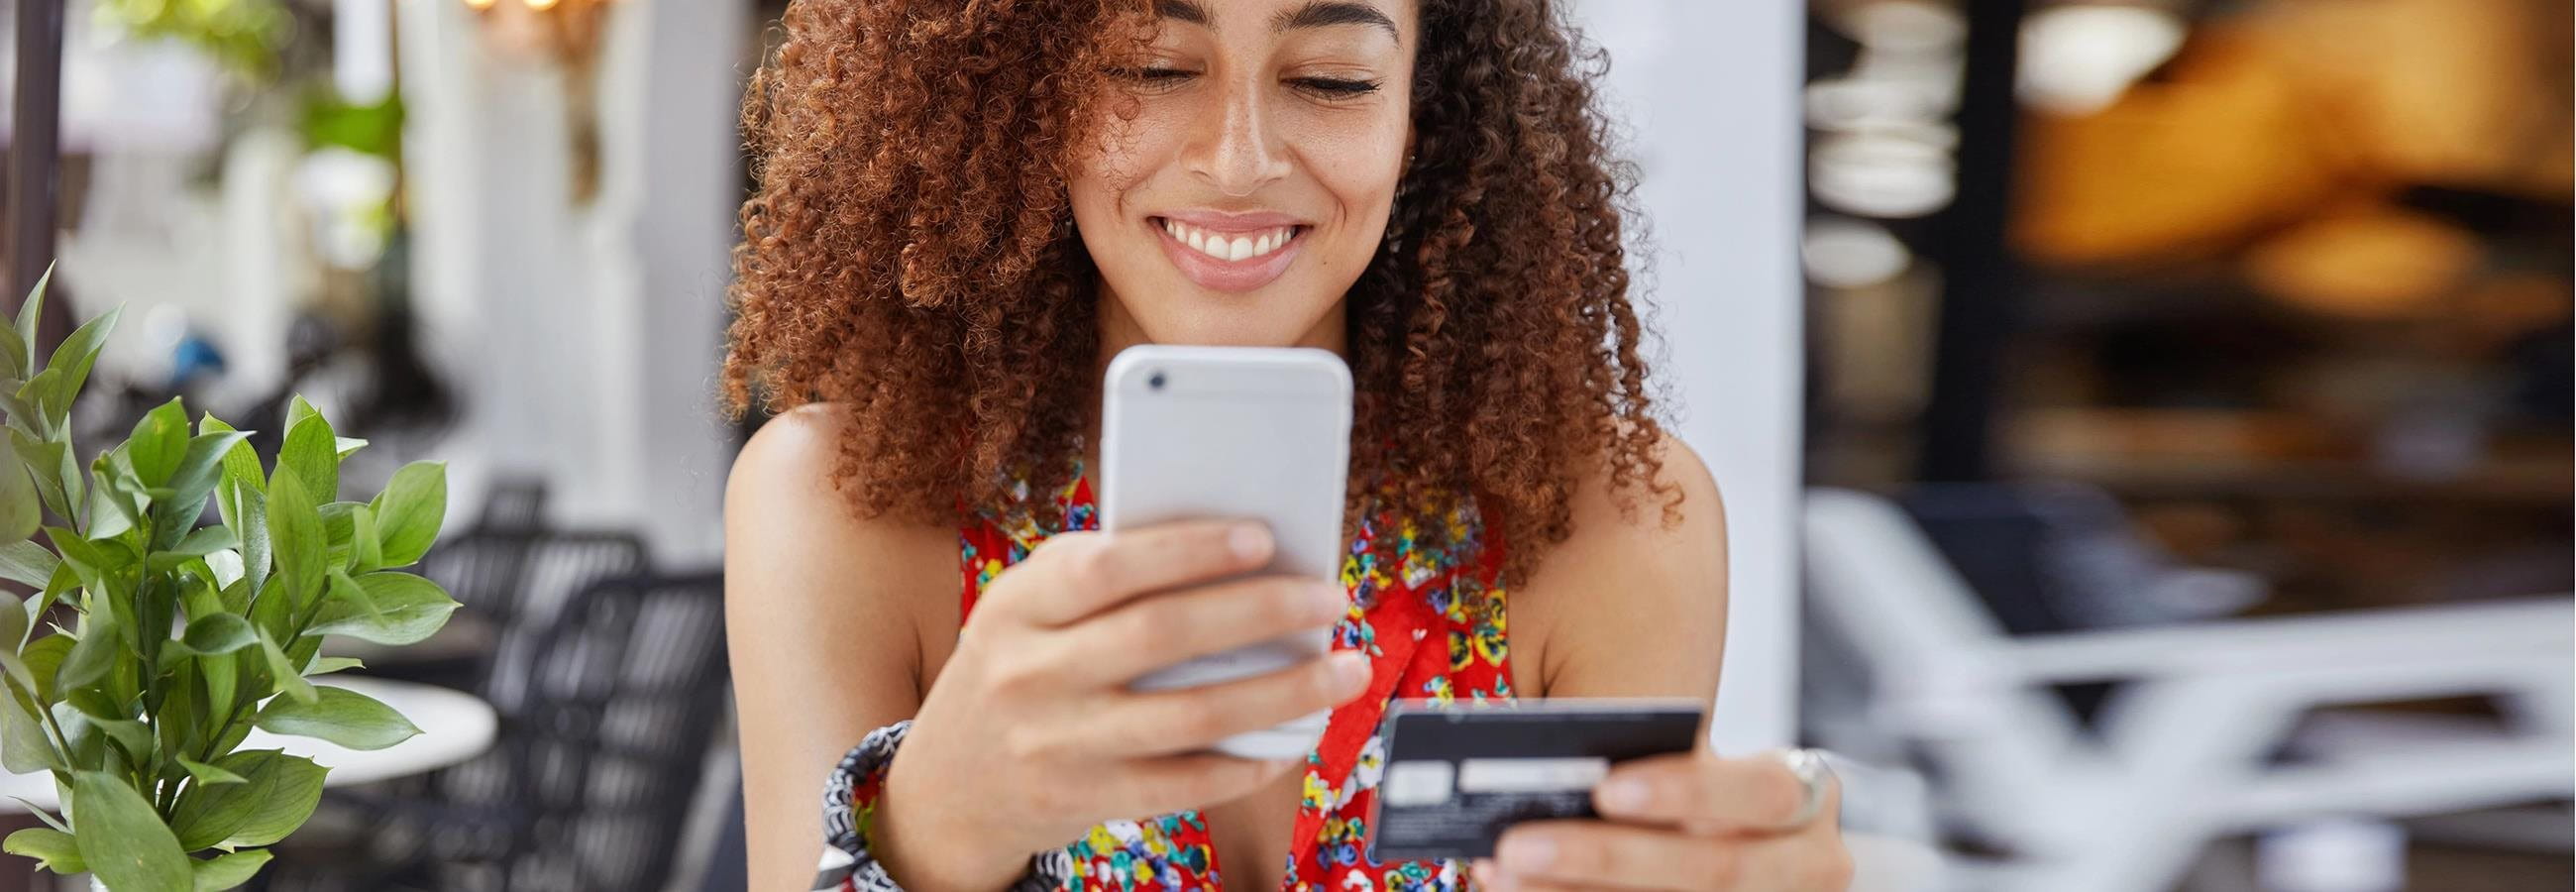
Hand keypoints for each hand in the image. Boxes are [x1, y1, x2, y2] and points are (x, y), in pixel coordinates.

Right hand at [876, 520, 1372, 890]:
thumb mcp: (1028, 611)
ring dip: (1283, 692)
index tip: (1264, 538)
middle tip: (1330, 599)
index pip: (1108, 566)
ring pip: (1191, 714)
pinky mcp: (1084, 800)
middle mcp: (1031, 673)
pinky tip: (1289, 740)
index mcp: (1018, 606)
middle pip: (1163, 635)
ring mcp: (1057, 743)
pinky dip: (1246, 761)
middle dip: (1261, 612)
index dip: (1189, 550)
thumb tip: (1234, 552)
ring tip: (1344, 670)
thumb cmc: (1018, 670)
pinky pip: (1184, 783)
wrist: (947, 786)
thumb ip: (1102, 578)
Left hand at [1472, 751, 1852, 891]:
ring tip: (1501, 874)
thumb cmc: (1717, 795)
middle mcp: (1806, 866)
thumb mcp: (1707, 771)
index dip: (1685, 790)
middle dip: (1606, 858)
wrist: (1769, 853)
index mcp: (1805, 796)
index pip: (1759, 791)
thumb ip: (1655, 765)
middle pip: (1710, 869)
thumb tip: (1553, 769)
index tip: (1604, 787)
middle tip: (1517, 842)